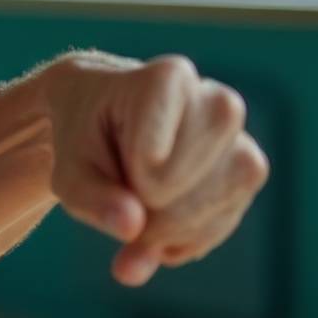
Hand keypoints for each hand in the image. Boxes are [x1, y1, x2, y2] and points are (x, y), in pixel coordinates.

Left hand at [43, 53, 269, 286]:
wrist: (105, 118)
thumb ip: (92, 198)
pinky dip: (187, 238)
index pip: (152, 162)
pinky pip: (224, 222)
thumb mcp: (69, 166)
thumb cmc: (86, 137)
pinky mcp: (248, 170)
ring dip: (170, 229)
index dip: (122, 178)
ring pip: (218, 205)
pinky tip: (158, 228)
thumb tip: (132, 228)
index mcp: (168, 79)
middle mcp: (216, 101)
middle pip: (191, 185)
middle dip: (149, 209)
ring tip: (137, 208)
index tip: (108, 152)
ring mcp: (240, 136)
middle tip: (120, 188)